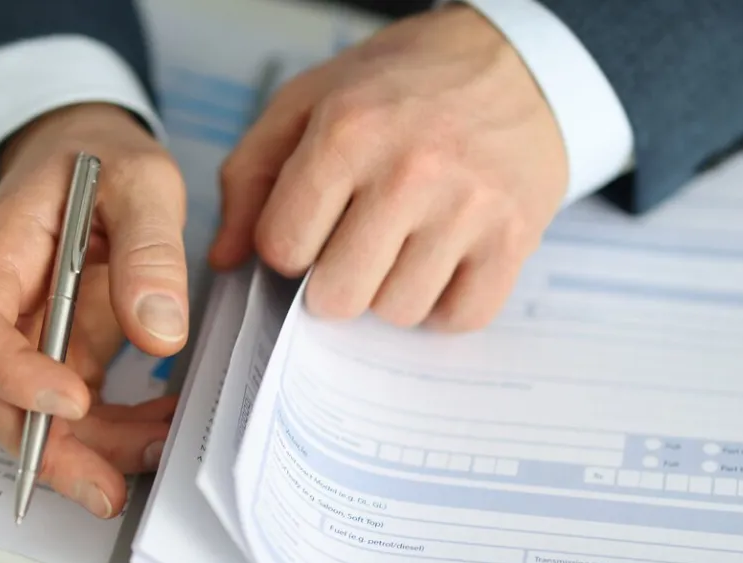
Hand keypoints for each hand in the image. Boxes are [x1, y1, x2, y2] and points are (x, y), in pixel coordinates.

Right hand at [0, 103, 190, 517]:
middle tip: (106, 488)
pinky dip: (118, 432)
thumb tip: (160, 332)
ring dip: (92, 452)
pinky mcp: (64, 353)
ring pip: (35, 417)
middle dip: (47, 450)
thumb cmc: (102, 157)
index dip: (10, 375)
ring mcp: (31, 336)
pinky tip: (164, 429)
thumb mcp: (141, 179)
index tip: (72, 402)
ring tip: (158, 455)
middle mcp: (3, 305)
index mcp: (0, 252)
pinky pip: (79, 409)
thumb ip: (150, 248)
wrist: (87, 153)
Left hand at [209, 4, 567, 330]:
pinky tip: (440, 264)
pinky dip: (444, 305)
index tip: (309, 228)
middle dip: (333, 281)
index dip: (287, 246)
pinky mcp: (515, 238)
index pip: (283, 247)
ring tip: (402, 245)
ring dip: (390, 291)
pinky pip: (461, 317)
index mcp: (349, 131)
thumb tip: (226, 259)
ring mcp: (469, 209)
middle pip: (338, 295)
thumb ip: (251, 175)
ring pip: (398, 312)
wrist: (516, 65)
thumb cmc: (404, 84)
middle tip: (352, 247)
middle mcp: (411, 172)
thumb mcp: (310, 100)